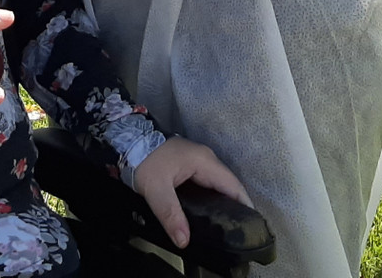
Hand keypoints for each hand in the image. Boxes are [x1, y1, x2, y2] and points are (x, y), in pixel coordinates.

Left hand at [131, 136, 253, 249]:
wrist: (128, 139)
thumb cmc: (145, 160)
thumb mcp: (156, 189)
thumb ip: (171, 215)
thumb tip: (184, 241)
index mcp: (204, 162)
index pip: (233, 185)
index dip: (245, 205)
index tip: (252, 225)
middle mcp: (207, 159)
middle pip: (230, 185)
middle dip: (238, 206)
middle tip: (241, 230)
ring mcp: (199, 160)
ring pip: (220, 183)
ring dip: (226, 201)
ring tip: (229, 225)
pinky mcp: (191, 164)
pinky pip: (210, 182)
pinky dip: (215, 197)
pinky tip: (211, 212)